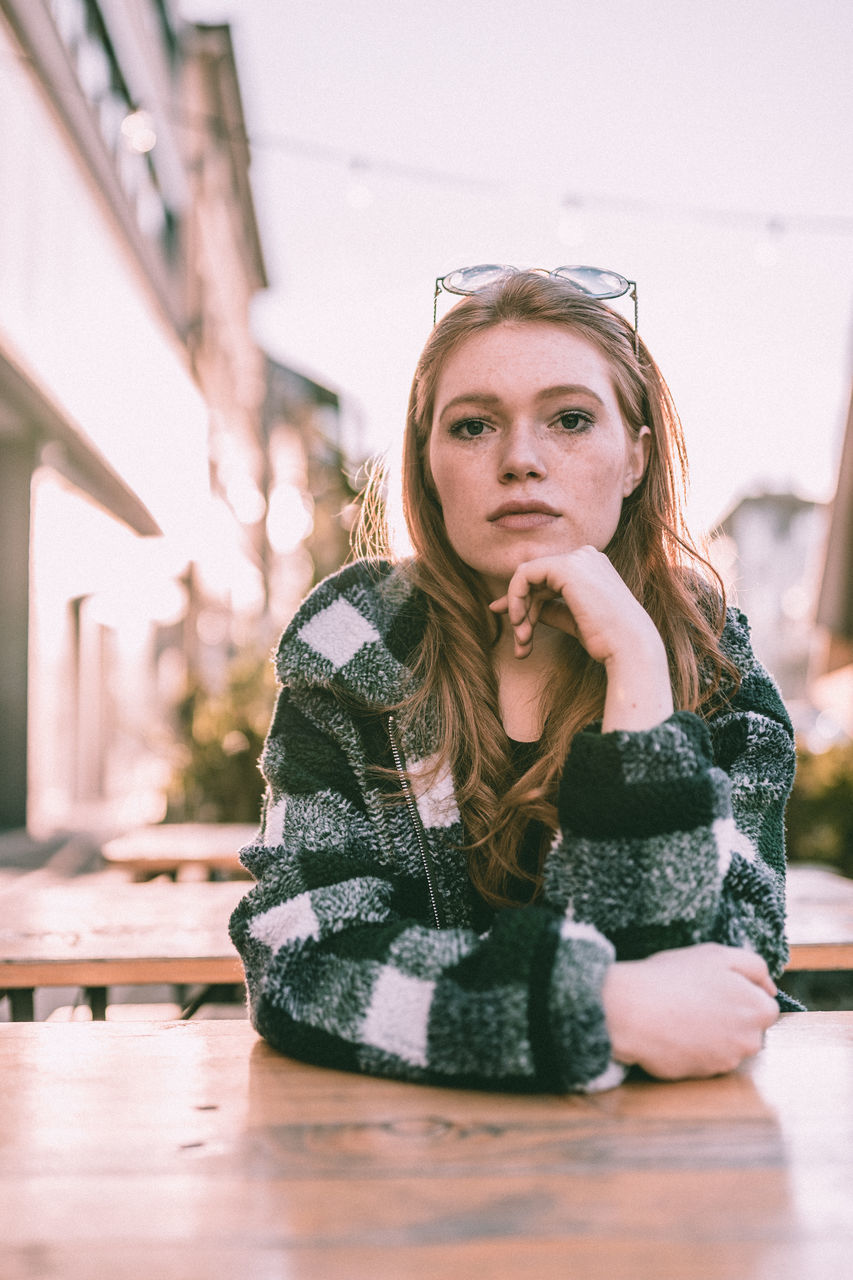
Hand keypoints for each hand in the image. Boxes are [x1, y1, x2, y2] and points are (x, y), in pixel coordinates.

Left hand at [489, 548, 673, 730]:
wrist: (628, 646)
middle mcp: (586, 557)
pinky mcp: (566, 566)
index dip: (524, 602)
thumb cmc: (607, 639)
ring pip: (526, 577)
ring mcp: (577, 558)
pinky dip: (516, 598)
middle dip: (521, 610)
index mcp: (591, 567)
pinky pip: (524, 575)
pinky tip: (520, 621)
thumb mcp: (572, 620)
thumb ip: (548, 609)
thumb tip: (517, 610)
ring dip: (519, 610)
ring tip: (522, 642)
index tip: (516, 629)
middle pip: (535, 579)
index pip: (547, 579)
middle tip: (520, 643)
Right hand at [602, 943, 779, 1080]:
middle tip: (699, 997)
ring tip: (683, 1013)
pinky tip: (674, 1030)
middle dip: (730, 1016)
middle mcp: (749, 1041)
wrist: (634, 1009)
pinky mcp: (702, 1076)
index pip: (765, 1006)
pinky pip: (703, 1059)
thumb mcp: (718, 954)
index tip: (717, 986)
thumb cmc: (675, 977)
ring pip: (725, 1045)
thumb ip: (755, 967)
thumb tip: (770, 988)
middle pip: (747, 1029)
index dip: (741, 993)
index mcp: (759, 1010)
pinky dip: (693, 1048)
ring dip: (711, 1033)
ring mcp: (726, 1061)